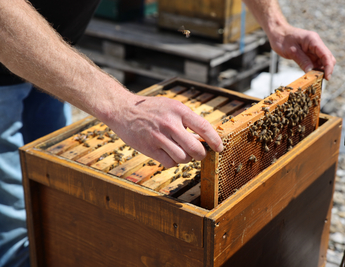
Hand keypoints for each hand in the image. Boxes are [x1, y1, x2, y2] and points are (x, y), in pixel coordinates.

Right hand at [106, 95, 223, 167]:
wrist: (122, 110)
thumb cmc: (151, 109)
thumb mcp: (171, 106)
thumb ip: (187, 120)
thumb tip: (205, 137)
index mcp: (179, 110)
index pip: (203, 127)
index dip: (215, 140)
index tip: (219, 148)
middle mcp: (170, 124)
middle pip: (196, 149)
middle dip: (200, 154)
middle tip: (198, 154)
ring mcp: (159, 137)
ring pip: (183, 158)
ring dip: (185, 159)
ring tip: (180, 152)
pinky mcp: (149, 148)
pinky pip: (170, 163)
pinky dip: (172, 162)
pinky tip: (168, 154)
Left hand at [268, 25, 335, 79]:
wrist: (277, 32)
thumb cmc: (282, 40)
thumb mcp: (291, 51)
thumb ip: (302, 61)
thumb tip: (311, 72)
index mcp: (313, 40)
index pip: (326, 55)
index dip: (328, 67)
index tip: (327, 78)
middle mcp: (316, 44)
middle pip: (328, 58)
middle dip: (326, 69)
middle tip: (319, 80)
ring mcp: (313, 48)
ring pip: (322, 61)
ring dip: (320, 70)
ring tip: (314, 79)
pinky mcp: (309, 53)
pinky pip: (315, 62)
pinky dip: (314, 69)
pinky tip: (310, 75)